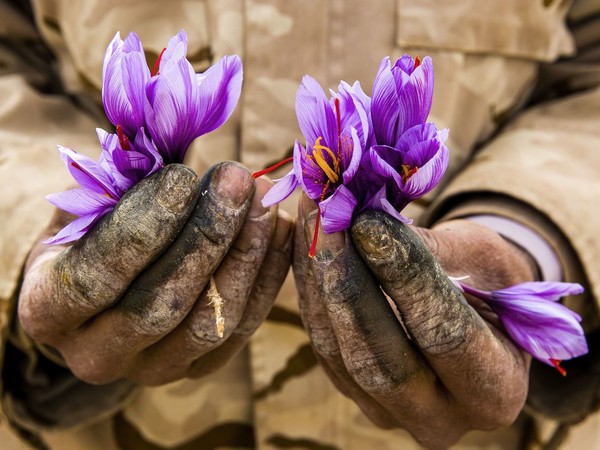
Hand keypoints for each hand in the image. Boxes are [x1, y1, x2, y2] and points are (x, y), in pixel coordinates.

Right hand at [18, 162, 292, 385]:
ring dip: (245, 255)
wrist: (109, 283)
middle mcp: (95, 355)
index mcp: (49, 310)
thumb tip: (182, 135)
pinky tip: (279, 229)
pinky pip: (244, 328)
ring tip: (263, 200)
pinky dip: (267, 277)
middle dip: (206, 236)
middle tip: (237, 179)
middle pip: (160, 304)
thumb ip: (128, 182)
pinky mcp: (198, 368)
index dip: (147, 224)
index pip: (100, 275)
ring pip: (209, 324)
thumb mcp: (94, 202)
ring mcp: (151, 370)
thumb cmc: (98, 229)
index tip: (183, 177)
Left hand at [294, 196, 536, 448]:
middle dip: (346, 280)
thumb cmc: (487, 277)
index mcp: (494, 391)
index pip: (444, 334)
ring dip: (316, 277)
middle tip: (326, 217)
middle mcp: (439, 418)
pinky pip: (320, 341)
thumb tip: (367, 222)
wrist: (471, 312)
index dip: (404, 276)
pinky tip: (304, 239)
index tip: (368, 221)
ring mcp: (389, 411)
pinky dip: (308, 287)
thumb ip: (432, 248)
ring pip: (336, 350)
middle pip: (379, 358)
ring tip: (310, 214)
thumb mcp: (480, 256)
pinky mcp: (351, 391)